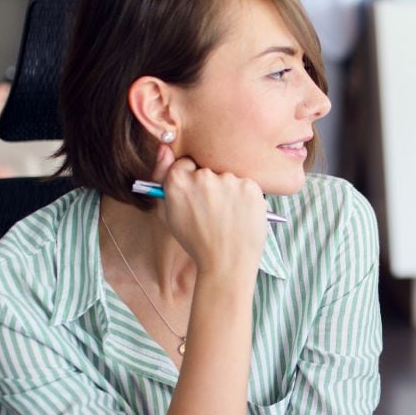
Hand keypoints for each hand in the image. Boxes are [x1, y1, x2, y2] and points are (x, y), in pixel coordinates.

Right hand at [147, 145, 268, 277]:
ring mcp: (229, 180)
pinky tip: (241, 217)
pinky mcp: (251, 187)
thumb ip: (164, 180)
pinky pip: (247, 186)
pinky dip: (246, 199)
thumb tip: (164, 149)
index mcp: (178, 181)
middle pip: (209, 171)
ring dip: (230, 193)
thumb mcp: (170, 214)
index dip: (192, 181)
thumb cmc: (197, 242)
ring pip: (229, 178)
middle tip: (215, 212)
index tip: (197, 196)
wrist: (226, 265)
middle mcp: (203, 176)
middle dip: (212, 187)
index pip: (186, 164)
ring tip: (228, 219)